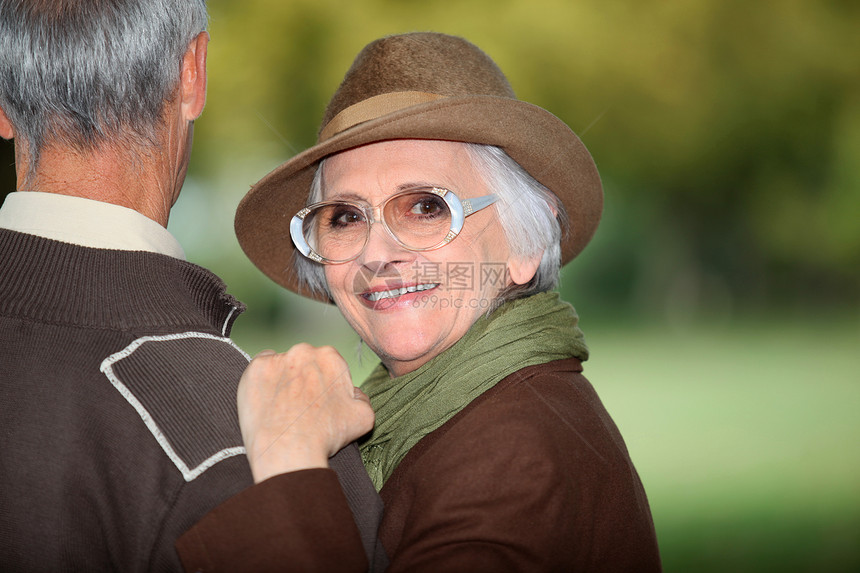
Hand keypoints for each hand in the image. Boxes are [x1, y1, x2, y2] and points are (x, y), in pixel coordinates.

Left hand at [237, 344, 373, 482]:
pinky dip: (262, 382)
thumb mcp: (363, 418)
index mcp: (331, 358)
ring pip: (281, 366)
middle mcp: (304, 351)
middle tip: (300, 407)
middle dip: (303, 379)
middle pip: (304, 362)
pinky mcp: (255, 369)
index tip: (319, 402)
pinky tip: (267, 402)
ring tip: (282, 408)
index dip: (325, 385)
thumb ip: (363, 398)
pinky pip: (259, 369)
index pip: (328, 365)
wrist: (289, 452)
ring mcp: (278, 359)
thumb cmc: (325, 436)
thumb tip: (354, 393)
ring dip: (283, 381)